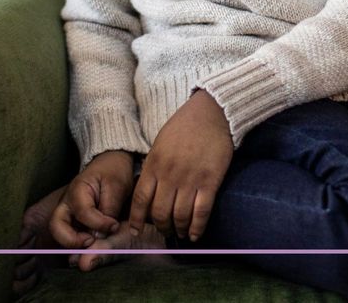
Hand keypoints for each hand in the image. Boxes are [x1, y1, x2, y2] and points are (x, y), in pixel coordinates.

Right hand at [47, 149, 134, 249]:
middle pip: (56, 226)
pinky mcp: (71, 219)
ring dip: (73, 243)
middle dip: (72, 240)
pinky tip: (93, 243)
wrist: (110, 164)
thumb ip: (109, 210)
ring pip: (59, 233)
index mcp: (77, 189)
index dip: (99, 223)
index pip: (83, 212)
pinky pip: (68, 234)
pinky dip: (77, 242)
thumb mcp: (117, 186)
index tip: (115, 226)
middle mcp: (66, 202)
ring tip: (94, 244)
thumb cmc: (114, 172)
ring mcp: (66, 211)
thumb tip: (101, 235)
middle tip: (92, 242)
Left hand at [128, 89, 233, 242]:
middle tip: (165, 231)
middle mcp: (169, 175)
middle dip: (161, 227)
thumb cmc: (184, 126)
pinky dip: (197, 227)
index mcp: (153, 165)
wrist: (211, 112)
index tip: (137, 230)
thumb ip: (153, 167)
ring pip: (179, 216)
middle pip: (159, 213)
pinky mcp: (210, 181)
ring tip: (180, 233)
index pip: (140, 200)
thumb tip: (149, 191)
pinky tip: (194, 234)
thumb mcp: (160, 144)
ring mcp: (190, 179)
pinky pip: (201, 212)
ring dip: (178, 229)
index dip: (137, 219)